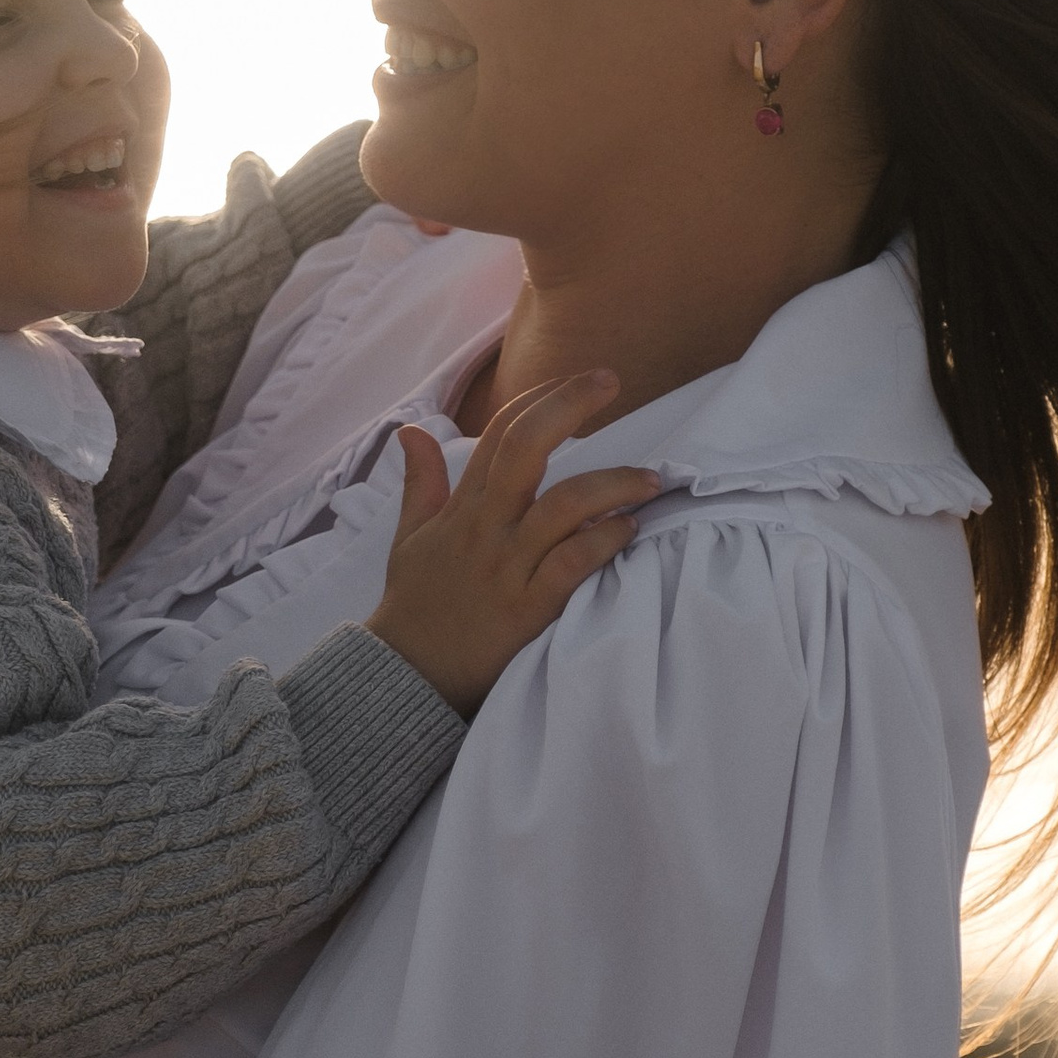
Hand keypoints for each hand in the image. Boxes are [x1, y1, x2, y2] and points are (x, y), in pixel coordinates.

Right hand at [365, 372, 656, 714]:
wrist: (407, 676)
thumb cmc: (415, 605)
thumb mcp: (408, 537)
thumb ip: (420, 483)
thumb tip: (412, 431)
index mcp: (461, 507)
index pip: (498, 433)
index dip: (539, 399)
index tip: (578, 382)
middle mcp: (485, 528)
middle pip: (526, 447)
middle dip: (569, 405)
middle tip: (611, 380)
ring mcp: (507, 567)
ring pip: (563, 506)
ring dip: (612, 484)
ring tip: (650, 478)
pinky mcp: (527, 609)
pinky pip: (571, 564)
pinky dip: (604, 542)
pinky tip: (629, 530)